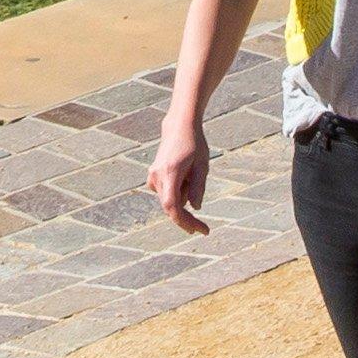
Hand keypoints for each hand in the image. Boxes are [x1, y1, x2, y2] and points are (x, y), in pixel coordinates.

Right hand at [150, 119, 211, 236]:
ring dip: (184, 196)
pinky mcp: (153, 176)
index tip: (198, 230)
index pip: (172, 206)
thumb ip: (198, 188)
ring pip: (170, 199)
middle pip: (171, 207)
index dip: (184, 221)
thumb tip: (195, 208)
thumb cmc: (194, 144)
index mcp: (170, 173)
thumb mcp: (202, 166)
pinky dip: (178, 191)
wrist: (179, 127)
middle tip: (204, 228)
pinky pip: (167, 193)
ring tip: (192, 173)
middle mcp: (157, 176)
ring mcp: (153, 176)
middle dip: (187, 217)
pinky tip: (185, 174)